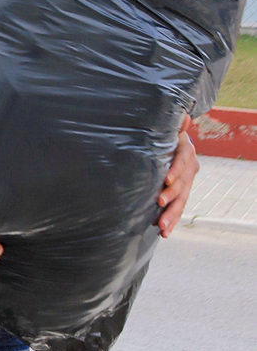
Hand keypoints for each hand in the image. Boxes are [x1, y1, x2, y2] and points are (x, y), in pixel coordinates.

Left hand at [156, 122, 198, 237]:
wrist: (173, 143)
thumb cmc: (164, 135)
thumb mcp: (167, 128)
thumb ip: (173, 125)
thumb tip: (184, 117)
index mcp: (186, 151)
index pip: (183, 161)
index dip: (176, 170)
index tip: (167, 180)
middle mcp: (190, 169)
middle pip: (183, 185)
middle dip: (172, 196)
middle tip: (159, 204)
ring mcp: (187, 183)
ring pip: (182, 201)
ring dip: (172, 215)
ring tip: (162, 227)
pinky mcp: (180, 195)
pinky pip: (178, 210)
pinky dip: (172, 221)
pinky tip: (164, 233)